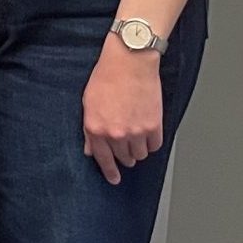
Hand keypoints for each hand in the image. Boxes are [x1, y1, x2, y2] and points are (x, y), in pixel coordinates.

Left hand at [82, 37, 164, 184]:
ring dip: (138, 149)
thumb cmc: (107, 78)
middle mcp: (115, 134)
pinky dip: (151, 142)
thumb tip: (91, 149)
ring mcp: (136, 131)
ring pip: (140, 155)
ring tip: (136, 135)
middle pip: (124, 158)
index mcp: (96, 128)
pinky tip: (147, 133)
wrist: (130, 63)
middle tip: (125, 146)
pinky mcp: (154, 126)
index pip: (102, 159)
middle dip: (124, 155)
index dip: (109, 171)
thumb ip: (90, 130)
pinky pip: (155, 146)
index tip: (113, 179)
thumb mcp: (88, 104)